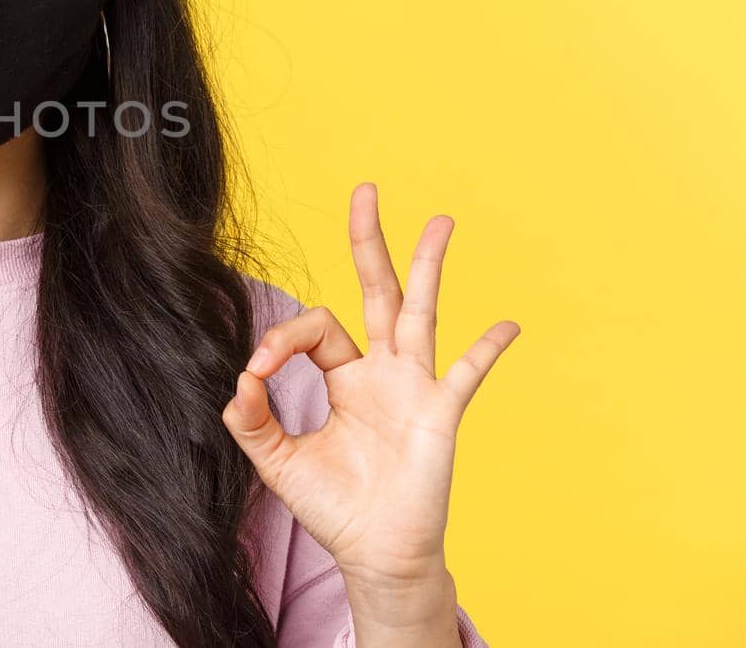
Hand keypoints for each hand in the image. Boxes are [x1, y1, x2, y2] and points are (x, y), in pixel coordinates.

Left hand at [222, 182, 519, 593]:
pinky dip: (485, 350)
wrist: (374, 553)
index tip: (258, 368)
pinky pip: (465, 375)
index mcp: (345, 377)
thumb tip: (237, 380)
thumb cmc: (332, 506)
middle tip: (365, 191)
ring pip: (420, 313)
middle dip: (369, 242)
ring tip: (439, 221)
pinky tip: (508, 325)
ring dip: (427, 266)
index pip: (314, 328)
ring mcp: (414, 387)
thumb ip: (251, 420)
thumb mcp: (276, 460)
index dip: (281, 337)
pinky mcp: (438, 414)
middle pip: (376, 292)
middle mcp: (382, 371)